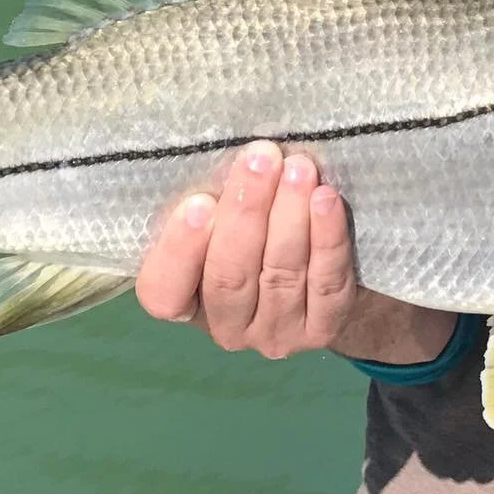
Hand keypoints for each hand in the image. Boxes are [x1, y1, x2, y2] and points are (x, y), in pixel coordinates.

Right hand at [136, 139, 358, 358]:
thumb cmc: (248, 232)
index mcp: (184, 304)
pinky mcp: (321, 330)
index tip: (198, 202)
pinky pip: (326, 285)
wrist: (314, 274)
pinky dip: (328, 240)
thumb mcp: (216, 222)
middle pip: (230, 276)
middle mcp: (226, 328)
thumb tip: (224, 158)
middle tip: (261, 160)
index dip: (180, 250)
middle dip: (246, 213)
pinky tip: (326, 200)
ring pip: (280, 275)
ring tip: (298, 169)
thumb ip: (210, 205)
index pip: (165, 291)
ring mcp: (275, 335)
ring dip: (290, 216)